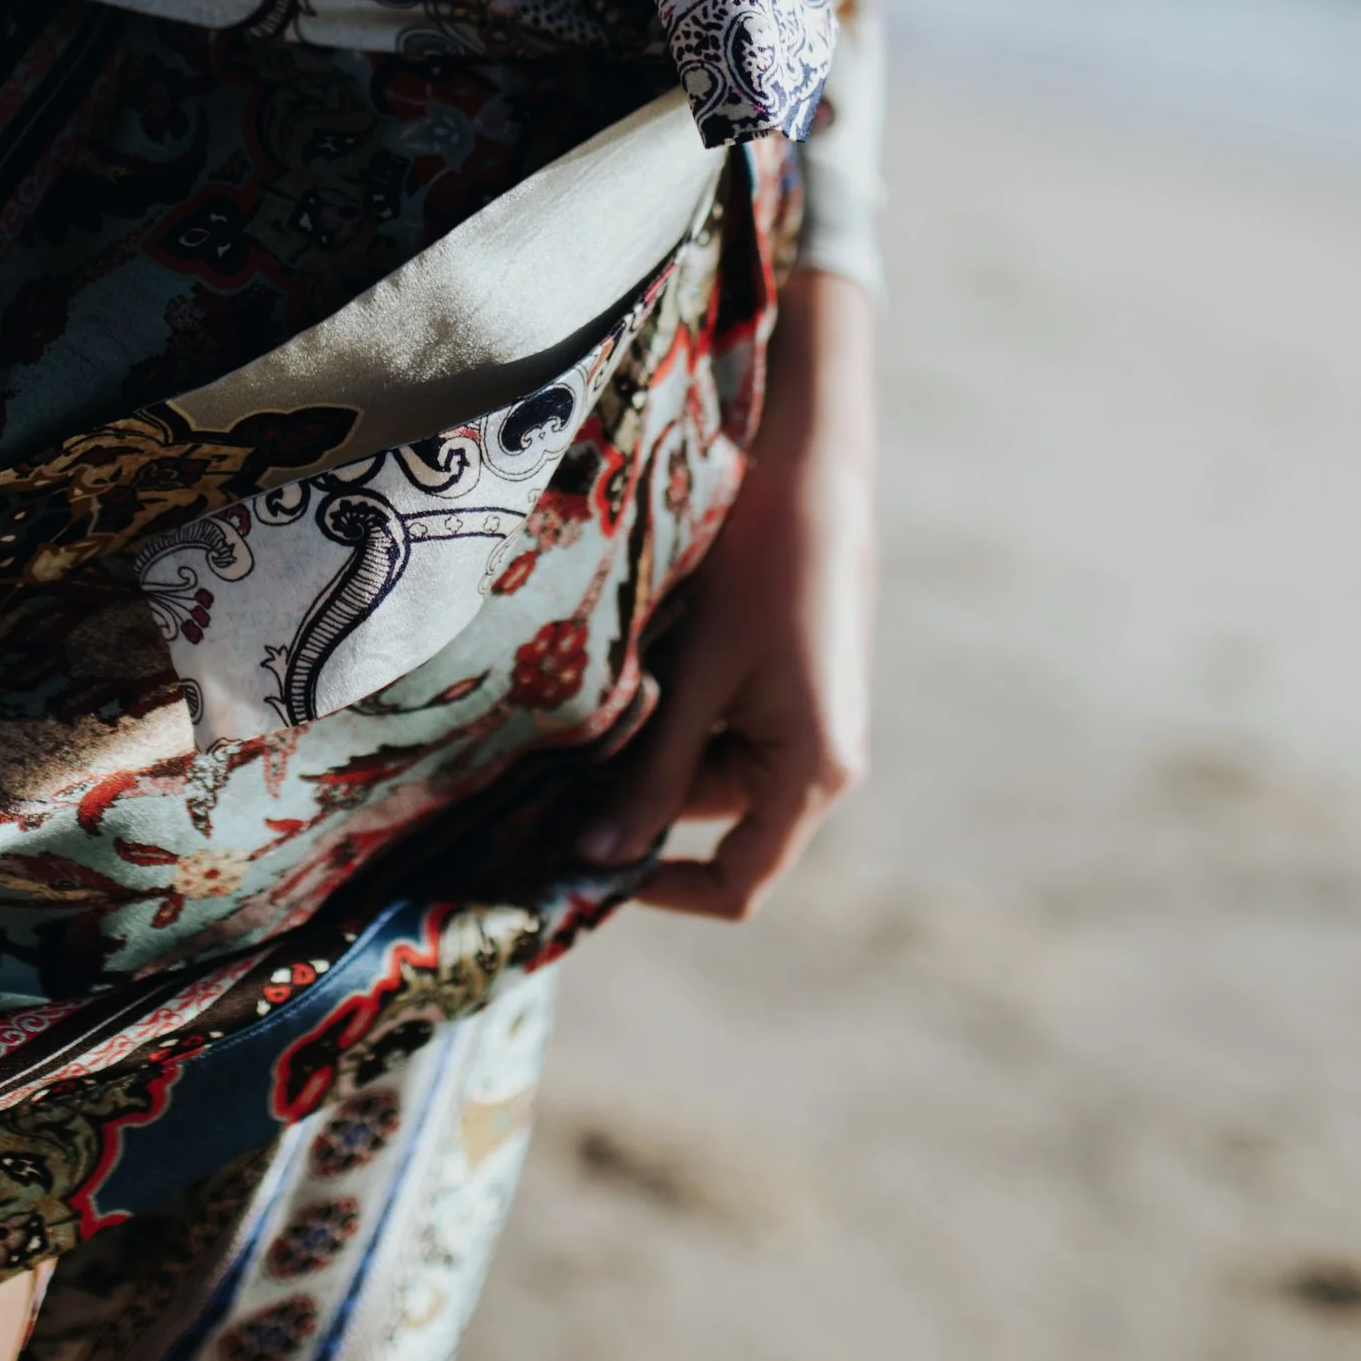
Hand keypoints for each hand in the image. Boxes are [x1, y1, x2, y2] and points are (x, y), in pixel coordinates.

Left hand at [576, 263, 876, 919]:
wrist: (809, 470)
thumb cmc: (760, 571)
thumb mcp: (695, 678)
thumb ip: (651, 774)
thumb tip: (598, 860)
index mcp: (813, 775)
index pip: (738, 884)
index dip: (661, 890)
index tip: (581, 865)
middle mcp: (817, 763)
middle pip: (711, 822)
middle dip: (632, 805)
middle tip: (543, 786)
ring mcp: (801, 723)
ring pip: (704, 770)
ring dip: (643, 754)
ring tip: (572, 720)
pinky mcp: (783, 685)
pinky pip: (716, 727)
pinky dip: (665, 716)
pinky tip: (616, 681)